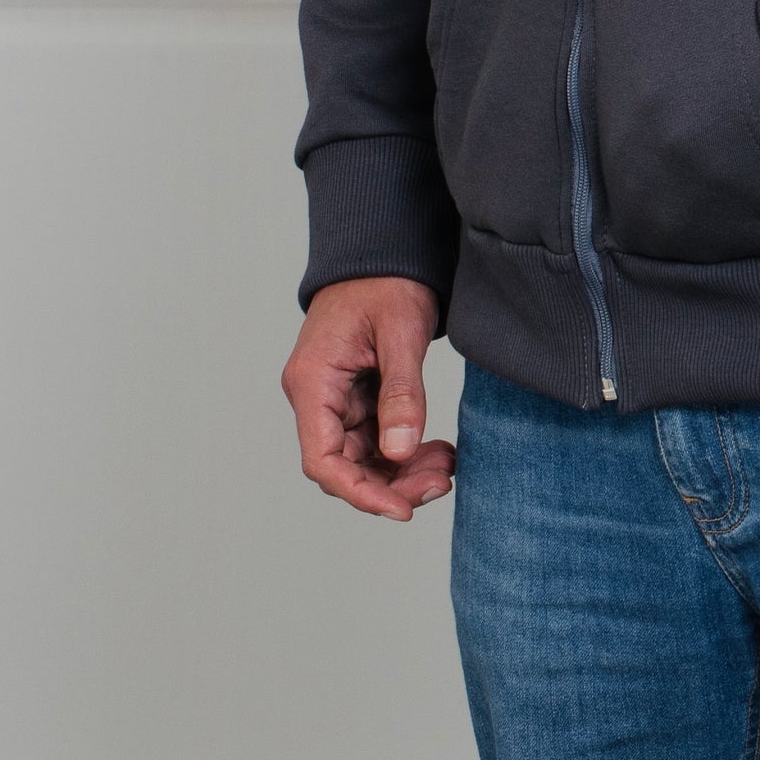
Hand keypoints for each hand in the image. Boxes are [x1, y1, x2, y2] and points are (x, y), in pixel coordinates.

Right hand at [281, 276, 454, 520]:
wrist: (385, 250)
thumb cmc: (386, 280)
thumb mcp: (400, 332)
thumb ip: (402, 392)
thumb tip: (399, 452)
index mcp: (312, 381)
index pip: (322, 459)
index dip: (360, 493)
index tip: (402, 509)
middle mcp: (316, 396)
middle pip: (345, 466)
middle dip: (392, 483)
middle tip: (441, 482)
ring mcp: (336, 399)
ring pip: (364, 458)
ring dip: (403, 470)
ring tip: (447, 465)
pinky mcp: (357, 397)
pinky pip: (377, 439)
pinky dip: (406, 449)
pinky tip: (438, 450)